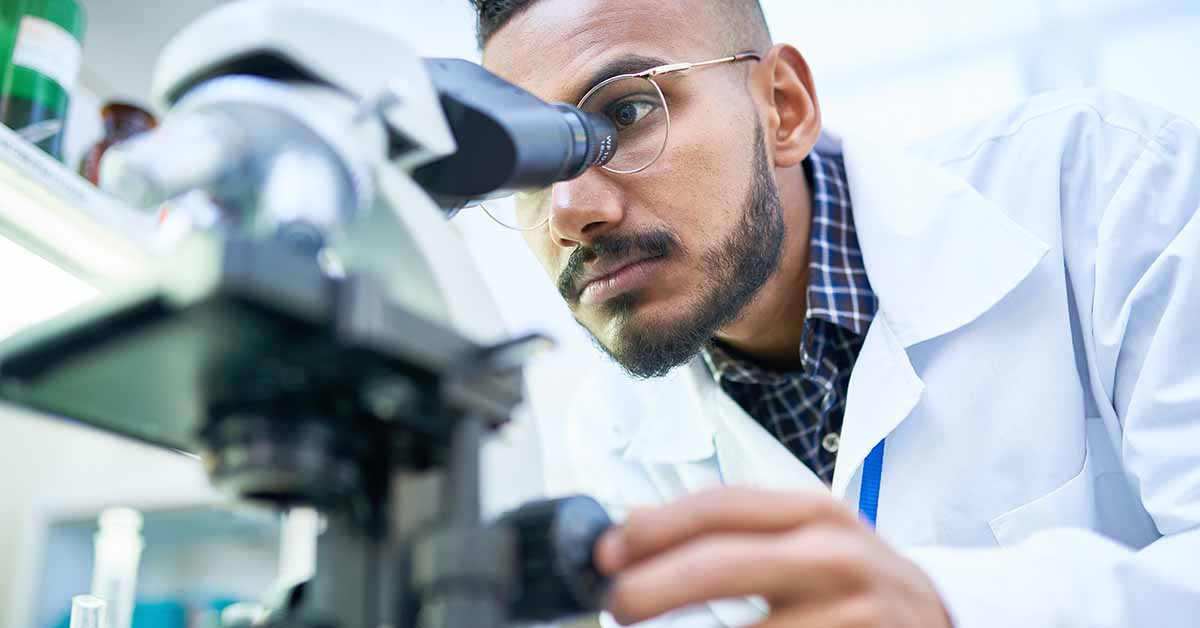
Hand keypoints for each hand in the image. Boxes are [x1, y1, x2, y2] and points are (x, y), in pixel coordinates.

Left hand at [594, 487, 952, 627]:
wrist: (942, 618)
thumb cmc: (852, 579)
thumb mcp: (803, 537)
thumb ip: (731, 532)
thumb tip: (633, 529)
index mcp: (813, 513)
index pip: (720, 507)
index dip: (655, 528)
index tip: (606, 553)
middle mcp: (834, 555)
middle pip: (722, 564)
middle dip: (654, 587)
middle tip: (617, 605)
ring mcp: (854, 614)